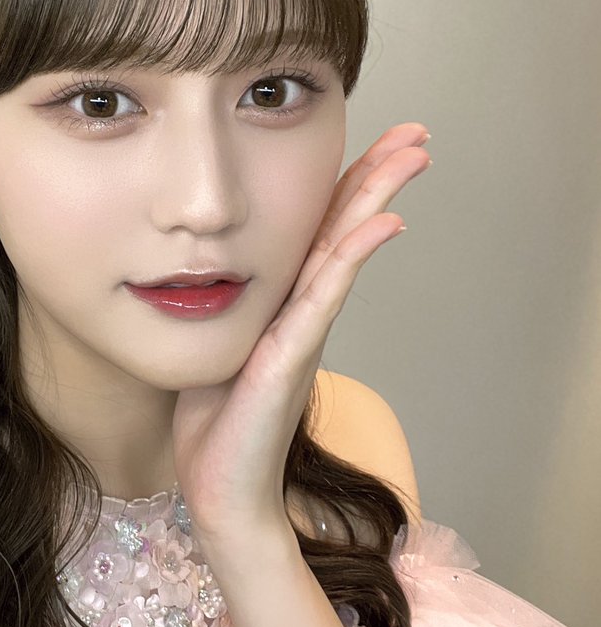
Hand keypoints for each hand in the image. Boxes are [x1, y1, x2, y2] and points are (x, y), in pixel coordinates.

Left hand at [171, 121, 431, 549]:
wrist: (221, 493)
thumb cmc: (218, 425)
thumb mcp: (220, 345)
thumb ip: (230, 307)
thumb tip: (209, 268)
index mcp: (284, 306)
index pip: (321, 234)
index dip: (349, 186)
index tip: (379, 140)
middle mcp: (302, 314)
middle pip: (345, 233)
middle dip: (379, 179)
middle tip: (418, 134)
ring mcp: (301, 335)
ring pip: (344, 254)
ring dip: (376, 201)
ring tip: (410, 157)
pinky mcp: (288, 360)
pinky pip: (322, 300)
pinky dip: (352, 258)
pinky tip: (379, 224)